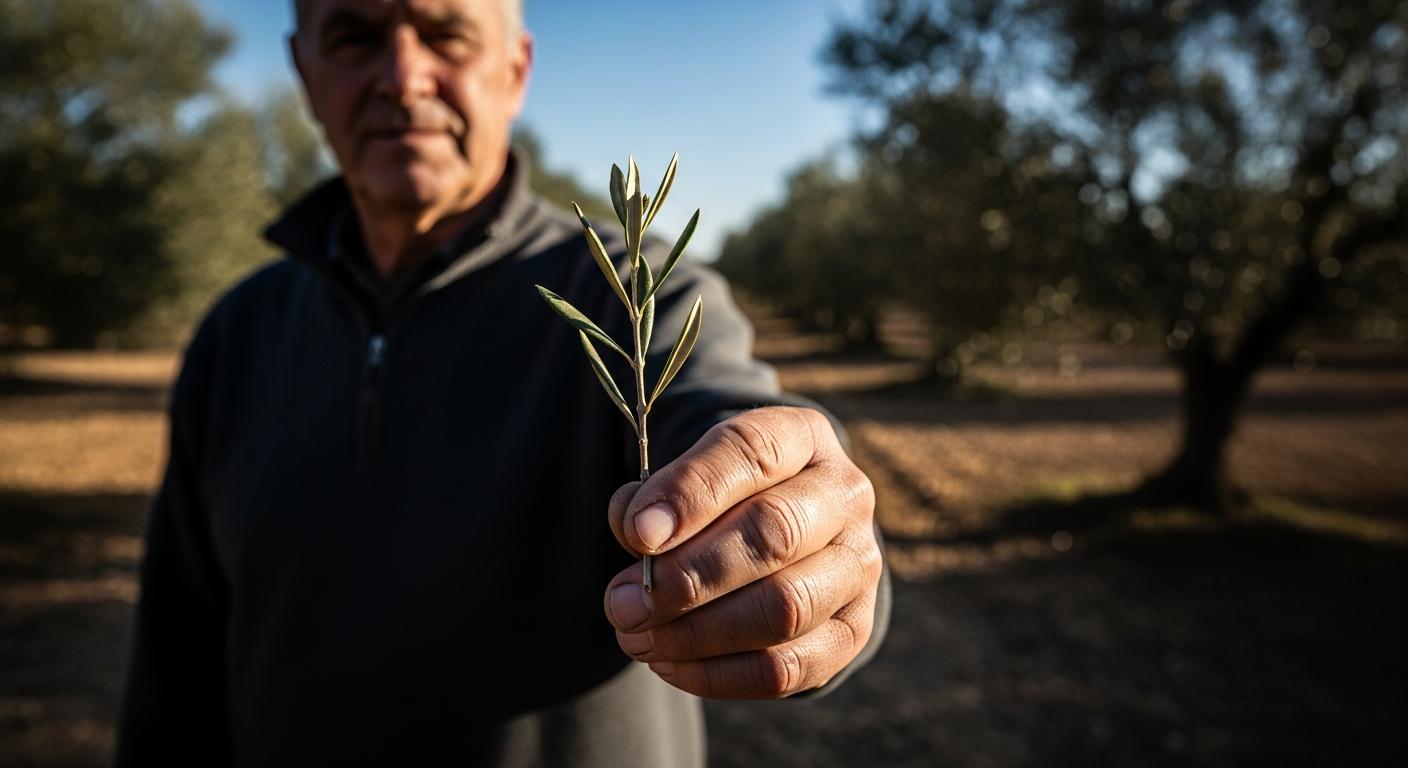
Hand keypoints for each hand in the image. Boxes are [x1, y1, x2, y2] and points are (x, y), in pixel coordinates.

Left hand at [603, 406, 881, 698]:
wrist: (785, 534)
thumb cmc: (723, 498)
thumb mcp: (689, 475)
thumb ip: (656, 494)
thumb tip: (637, 530)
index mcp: (802, 437)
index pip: (752, 451)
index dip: (691, 493)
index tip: (637, 533)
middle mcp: (845, 495)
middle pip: (775, 534)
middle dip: (687, 576)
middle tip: (622, 603)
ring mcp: (858, 565)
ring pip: (785, 608)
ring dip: (698, 632)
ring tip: (637, 637)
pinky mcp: (853, 630)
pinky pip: (789, 667)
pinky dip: (719, 675)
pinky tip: (669, 665)